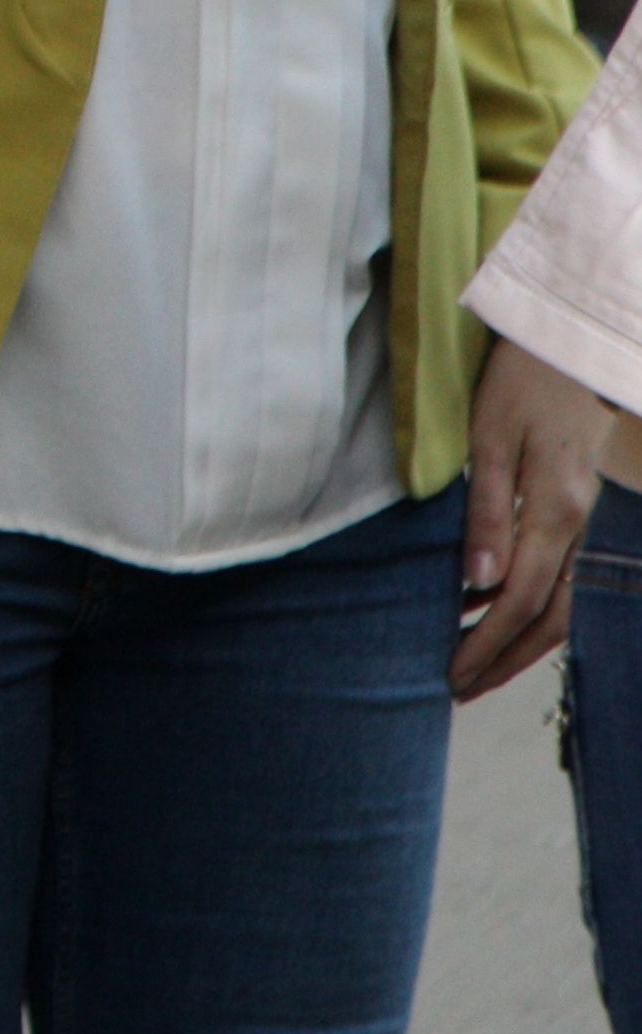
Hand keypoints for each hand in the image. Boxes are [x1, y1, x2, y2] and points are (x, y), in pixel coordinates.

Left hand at [454, 334, 611, 699]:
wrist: (572, 344)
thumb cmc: (522, 382)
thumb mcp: (492, 439)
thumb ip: (486, 512)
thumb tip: (477, 582)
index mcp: (554, 513)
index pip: (521, 601)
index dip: (488, 643)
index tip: (453, 674)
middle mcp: (576, 525)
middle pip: (550, 616)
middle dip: (506, 658)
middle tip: (460, 688)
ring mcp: (581, 518)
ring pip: (562, 601)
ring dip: (520, 639)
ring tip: (475, 663)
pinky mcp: (574, 506)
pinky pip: (561, 575)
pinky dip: (532, 606)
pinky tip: (495, 610)